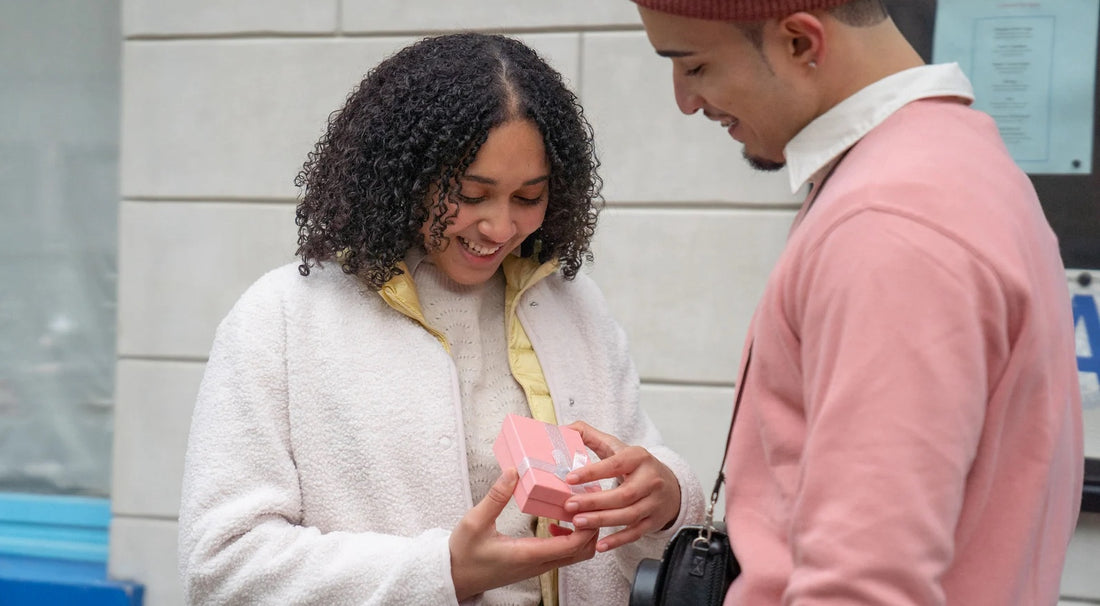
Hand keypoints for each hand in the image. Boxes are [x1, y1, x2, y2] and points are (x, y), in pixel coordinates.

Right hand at [449, 469, 598, 600]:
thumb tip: (513, 473)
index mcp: (528, 554)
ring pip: (575, 554)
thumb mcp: (474, 522)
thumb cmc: (464, 554)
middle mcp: (539, 563)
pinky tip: (555, 521)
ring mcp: (538, 566)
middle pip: (583, 551)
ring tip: (573, 508)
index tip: (584, 503)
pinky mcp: (535, 564)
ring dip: (581, 532)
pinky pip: (563, 554)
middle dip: (592, 527)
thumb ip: (495, 497)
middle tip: (586, 502)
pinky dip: (569, 538)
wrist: (455, 577)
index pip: (573, 545)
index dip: (586, 525)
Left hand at [561, 421, 681, 552]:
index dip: (593, 472)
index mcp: (639, 457)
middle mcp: (650, 480)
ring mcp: (653, 502)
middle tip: (569, 505)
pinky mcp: (653, 521)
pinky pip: (635, 533)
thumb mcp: (617, 447)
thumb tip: (564, 429)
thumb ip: (591, 436)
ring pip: (629, 515)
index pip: (615, 464)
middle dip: (595, 502)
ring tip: (577, 522)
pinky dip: (618, 540)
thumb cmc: (635, 465)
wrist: (670, 485)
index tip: (570, 478)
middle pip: (623, 494)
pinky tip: (599, 545)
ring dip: (602, 520)